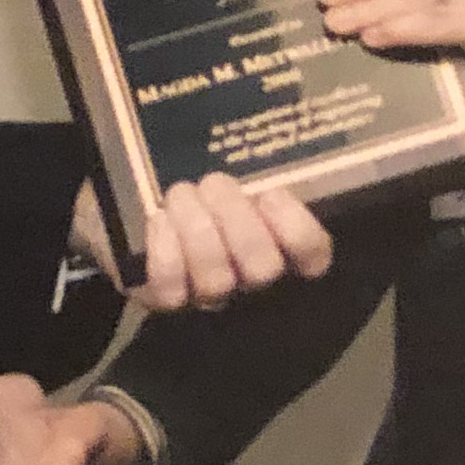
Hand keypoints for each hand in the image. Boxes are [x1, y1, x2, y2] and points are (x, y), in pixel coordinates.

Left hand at [134, 173, 333, 313]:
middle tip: (214, 182)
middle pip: (262, 268)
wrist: (151, 213)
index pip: (314, 254)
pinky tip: (160, 218)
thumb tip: (262, 164)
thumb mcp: (241, 176)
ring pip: (215, 279)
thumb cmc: (207, 190)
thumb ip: (260, 175)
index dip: (295, 227)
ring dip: (196, 227)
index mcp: (282, 245)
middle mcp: (252, 280)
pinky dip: (165, 249)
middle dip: (236, 218)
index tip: (270, 193)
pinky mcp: (168, 301)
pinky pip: (171, 289)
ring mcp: (210, 295)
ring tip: (182, 193)